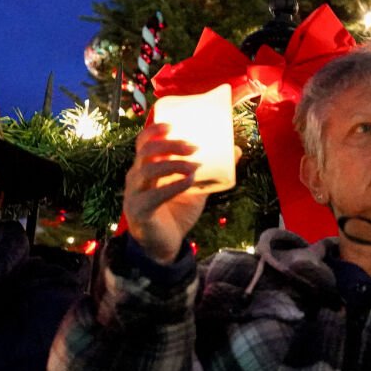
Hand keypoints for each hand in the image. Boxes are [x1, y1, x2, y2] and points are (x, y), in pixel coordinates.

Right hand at [123, 124, 208, 263]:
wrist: (165, 245)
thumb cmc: (177, 211)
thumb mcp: (196, 188)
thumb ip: (210, 170)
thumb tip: (235, 150)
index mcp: (147, 167)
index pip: (143, 142)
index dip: (155, 130)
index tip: (174, 124)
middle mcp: (136, 177)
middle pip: (146, 151)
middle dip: (170, 145)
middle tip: (194, 147)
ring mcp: (135, 194)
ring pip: (147, 170)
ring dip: (173, 163)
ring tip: (195, 165)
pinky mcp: (140, 211)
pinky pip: (153, 195)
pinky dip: (172, 185)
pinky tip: (189, 181)